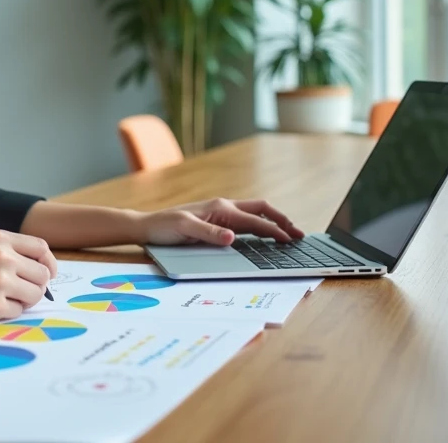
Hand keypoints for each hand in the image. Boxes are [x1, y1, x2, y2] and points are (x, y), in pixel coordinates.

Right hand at [0, 230, 57, 324]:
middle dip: (36, 286)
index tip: (45, 273)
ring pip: (35, 295)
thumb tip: (42, 269)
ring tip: (1, 298)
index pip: (41, 248)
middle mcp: (2, 257)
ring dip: (23, 300)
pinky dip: (7, 312)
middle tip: (18, 291)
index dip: (47, 263)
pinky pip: (18, 312)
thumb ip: (9, 252)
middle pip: (43, 275)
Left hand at [138, 198, 304, 245]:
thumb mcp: (185, 230)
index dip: (275, 230)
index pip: (255, 219)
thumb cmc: (164, 227)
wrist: (148, 226)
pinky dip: (260, 227)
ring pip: (255, 214)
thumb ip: (208, 233)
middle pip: (261, 209)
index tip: (291, 240)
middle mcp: (223, 207)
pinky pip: (245, 222)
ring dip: (273, 223)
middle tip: (299, 234)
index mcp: (220, 208)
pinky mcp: (217, 221)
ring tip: (289, 234)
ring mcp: (221, 213)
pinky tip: (265, 236)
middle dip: (282, 220)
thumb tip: (232, 237)